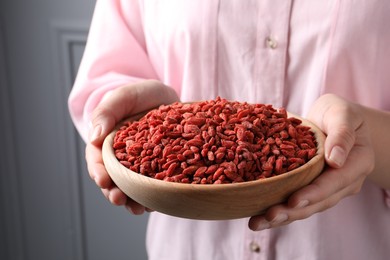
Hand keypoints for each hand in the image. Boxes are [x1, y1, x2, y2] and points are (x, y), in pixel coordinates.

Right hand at [86, 80, 179, 213]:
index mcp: (107, 143)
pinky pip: (154, 185)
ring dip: (132, 201)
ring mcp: (140, 165)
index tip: (103, 180)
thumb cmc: (140, 95)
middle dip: (113, 192)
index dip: (98, 172)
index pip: (98, 161)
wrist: (167, 97)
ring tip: (138, 209)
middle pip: (113, 180)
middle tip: (119, 200)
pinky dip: (153, 195)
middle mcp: (121, 158)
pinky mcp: (159, 168)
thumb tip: (93, 137)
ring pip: (132, 187)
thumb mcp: (123, 97)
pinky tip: (157, 202)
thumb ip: (107, 112)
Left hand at [248, 94, 374, 229]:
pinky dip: (279, 210)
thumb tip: (335, 160)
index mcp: (357, 163)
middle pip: (319, 202)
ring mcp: (329, 189)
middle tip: (267, 216)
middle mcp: (345, 182)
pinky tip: (258, 217)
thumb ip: (342, 133)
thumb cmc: (337, 112)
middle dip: (292, 211)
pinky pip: (297, 203)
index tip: (293, 201)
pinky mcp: (312, 189)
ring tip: (257, 223)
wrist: (333, 120)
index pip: (335, 182)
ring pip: (306, 208)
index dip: (313, 193)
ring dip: (282, 217)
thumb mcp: (341, 113)